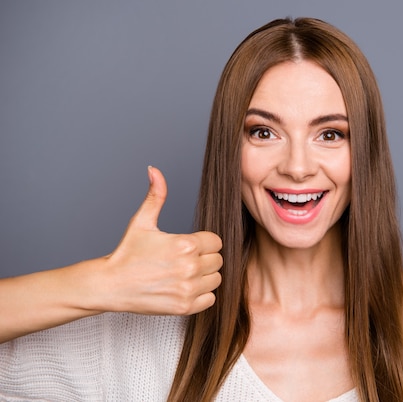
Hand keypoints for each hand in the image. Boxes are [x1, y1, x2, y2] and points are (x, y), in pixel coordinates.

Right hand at [91, 166, 222, 314]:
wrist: (110, 284)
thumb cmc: (126, 253)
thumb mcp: (142, 221)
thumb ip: (155, 195)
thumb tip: (155, 170)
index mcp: (185, 244)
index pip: (216, 242)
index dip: (204, 243)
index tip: (188, 246)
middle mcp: (190, 267)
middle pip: (218, 260)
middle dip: (204, 258)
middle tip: (184, 260)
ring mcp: (188, 289)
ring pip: (216, 279)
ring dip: (205, 277)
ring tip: (184, 274)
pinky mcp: (185, 306)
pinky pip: (210, 299)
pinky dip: (201, 295)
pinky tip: (184, 287)